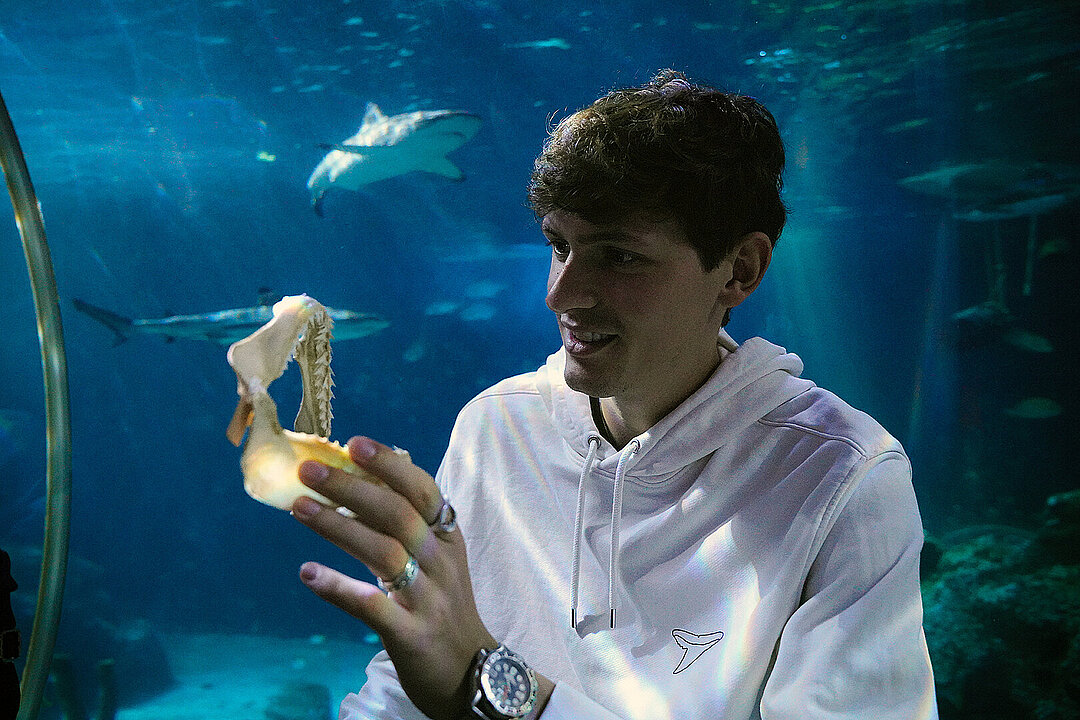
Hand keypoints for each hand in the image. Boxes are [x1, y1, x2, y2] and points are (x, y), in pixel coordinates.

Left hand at [291, 436, 495, 719]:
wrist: (473, 673)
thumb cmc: (444, 607)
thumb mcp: (439, 559)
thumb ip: (412, 522)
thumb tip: (371, 474)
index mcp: (446, 538)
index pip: (422, 491)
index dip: (389, 465)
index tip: (354, 443)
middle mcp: (440, 562)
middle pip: (397, 515)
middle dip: (352, 487)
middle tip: (310, 470)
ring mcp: (427, 599)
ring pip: (383, 553)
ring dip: (338, 526)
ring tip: (298, 507)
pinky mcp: (411, 634)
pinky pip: (372, 606)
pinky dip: (339, 587)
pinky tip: (308, 573)